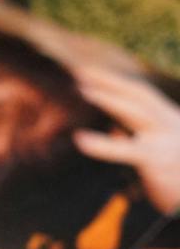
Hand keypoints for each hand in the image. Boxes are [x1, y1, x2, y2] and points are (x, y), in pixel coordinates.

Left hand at [72, 65, 179, 214]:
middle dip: (111, 80)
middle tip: (79, 70)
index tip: (90, 71)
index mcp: (171, 120)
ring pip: (137, 113)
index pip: (142, 95)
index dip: (117, 82)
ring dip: (109, 99)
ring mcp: (167, 141)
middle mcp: (172, 124)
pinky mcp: (159, 161)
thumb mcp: (159, 153)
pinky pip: (127, 150)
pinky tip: (80, 139)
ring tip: (82, 90)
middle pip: (140, 95)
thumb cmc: (179, 178)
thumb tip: (112, 131)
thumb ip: (135, 141)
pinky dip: (102, 144)